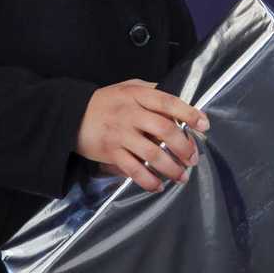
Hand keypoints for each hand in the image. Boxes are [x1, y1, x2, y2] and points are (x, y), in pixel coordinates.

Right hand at [76, 79, 209, 191]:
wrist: (69, 115)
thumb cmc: (105, 102)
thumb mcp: (127, 87)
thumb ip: (151, 91)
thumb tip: (178, 102)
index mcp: (137, 96)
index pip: (168, 102)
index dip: (189, 113)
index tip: (204, 125)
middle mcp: (130, 114)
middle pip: (165, 130)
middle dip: (184, 146)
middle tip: (193, 158)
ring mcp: (120, 135)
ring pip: (152, 154)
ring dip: (171, 168)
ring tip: (182, 176)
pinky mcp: (111, 153)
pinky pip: (134, 170)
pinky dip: (149, 180)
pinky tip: (158, 185)